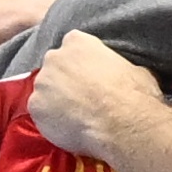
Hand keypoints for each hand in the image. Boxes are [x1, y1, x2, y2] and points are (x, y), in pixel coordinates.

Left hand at [29, 28, 171, 166]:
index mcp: (78, 41)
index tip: (90, 77)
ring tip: (75, 118)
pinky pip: (41, 114)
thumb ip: (119, 67)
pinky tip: (69, 129)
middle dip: (64, 80)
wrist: (123, 123)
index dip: (81, 64)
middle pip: (54, 67)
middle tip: (82, 98)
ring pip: (45, 92)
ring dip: (56, 102)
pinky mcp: (35, 107)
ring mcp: (42, 82)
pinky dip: (52, 122)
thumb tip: (124, 75)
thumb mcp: (136, 70)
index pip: (72, 46)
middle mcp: (54, 57)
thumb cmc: (134, 94)